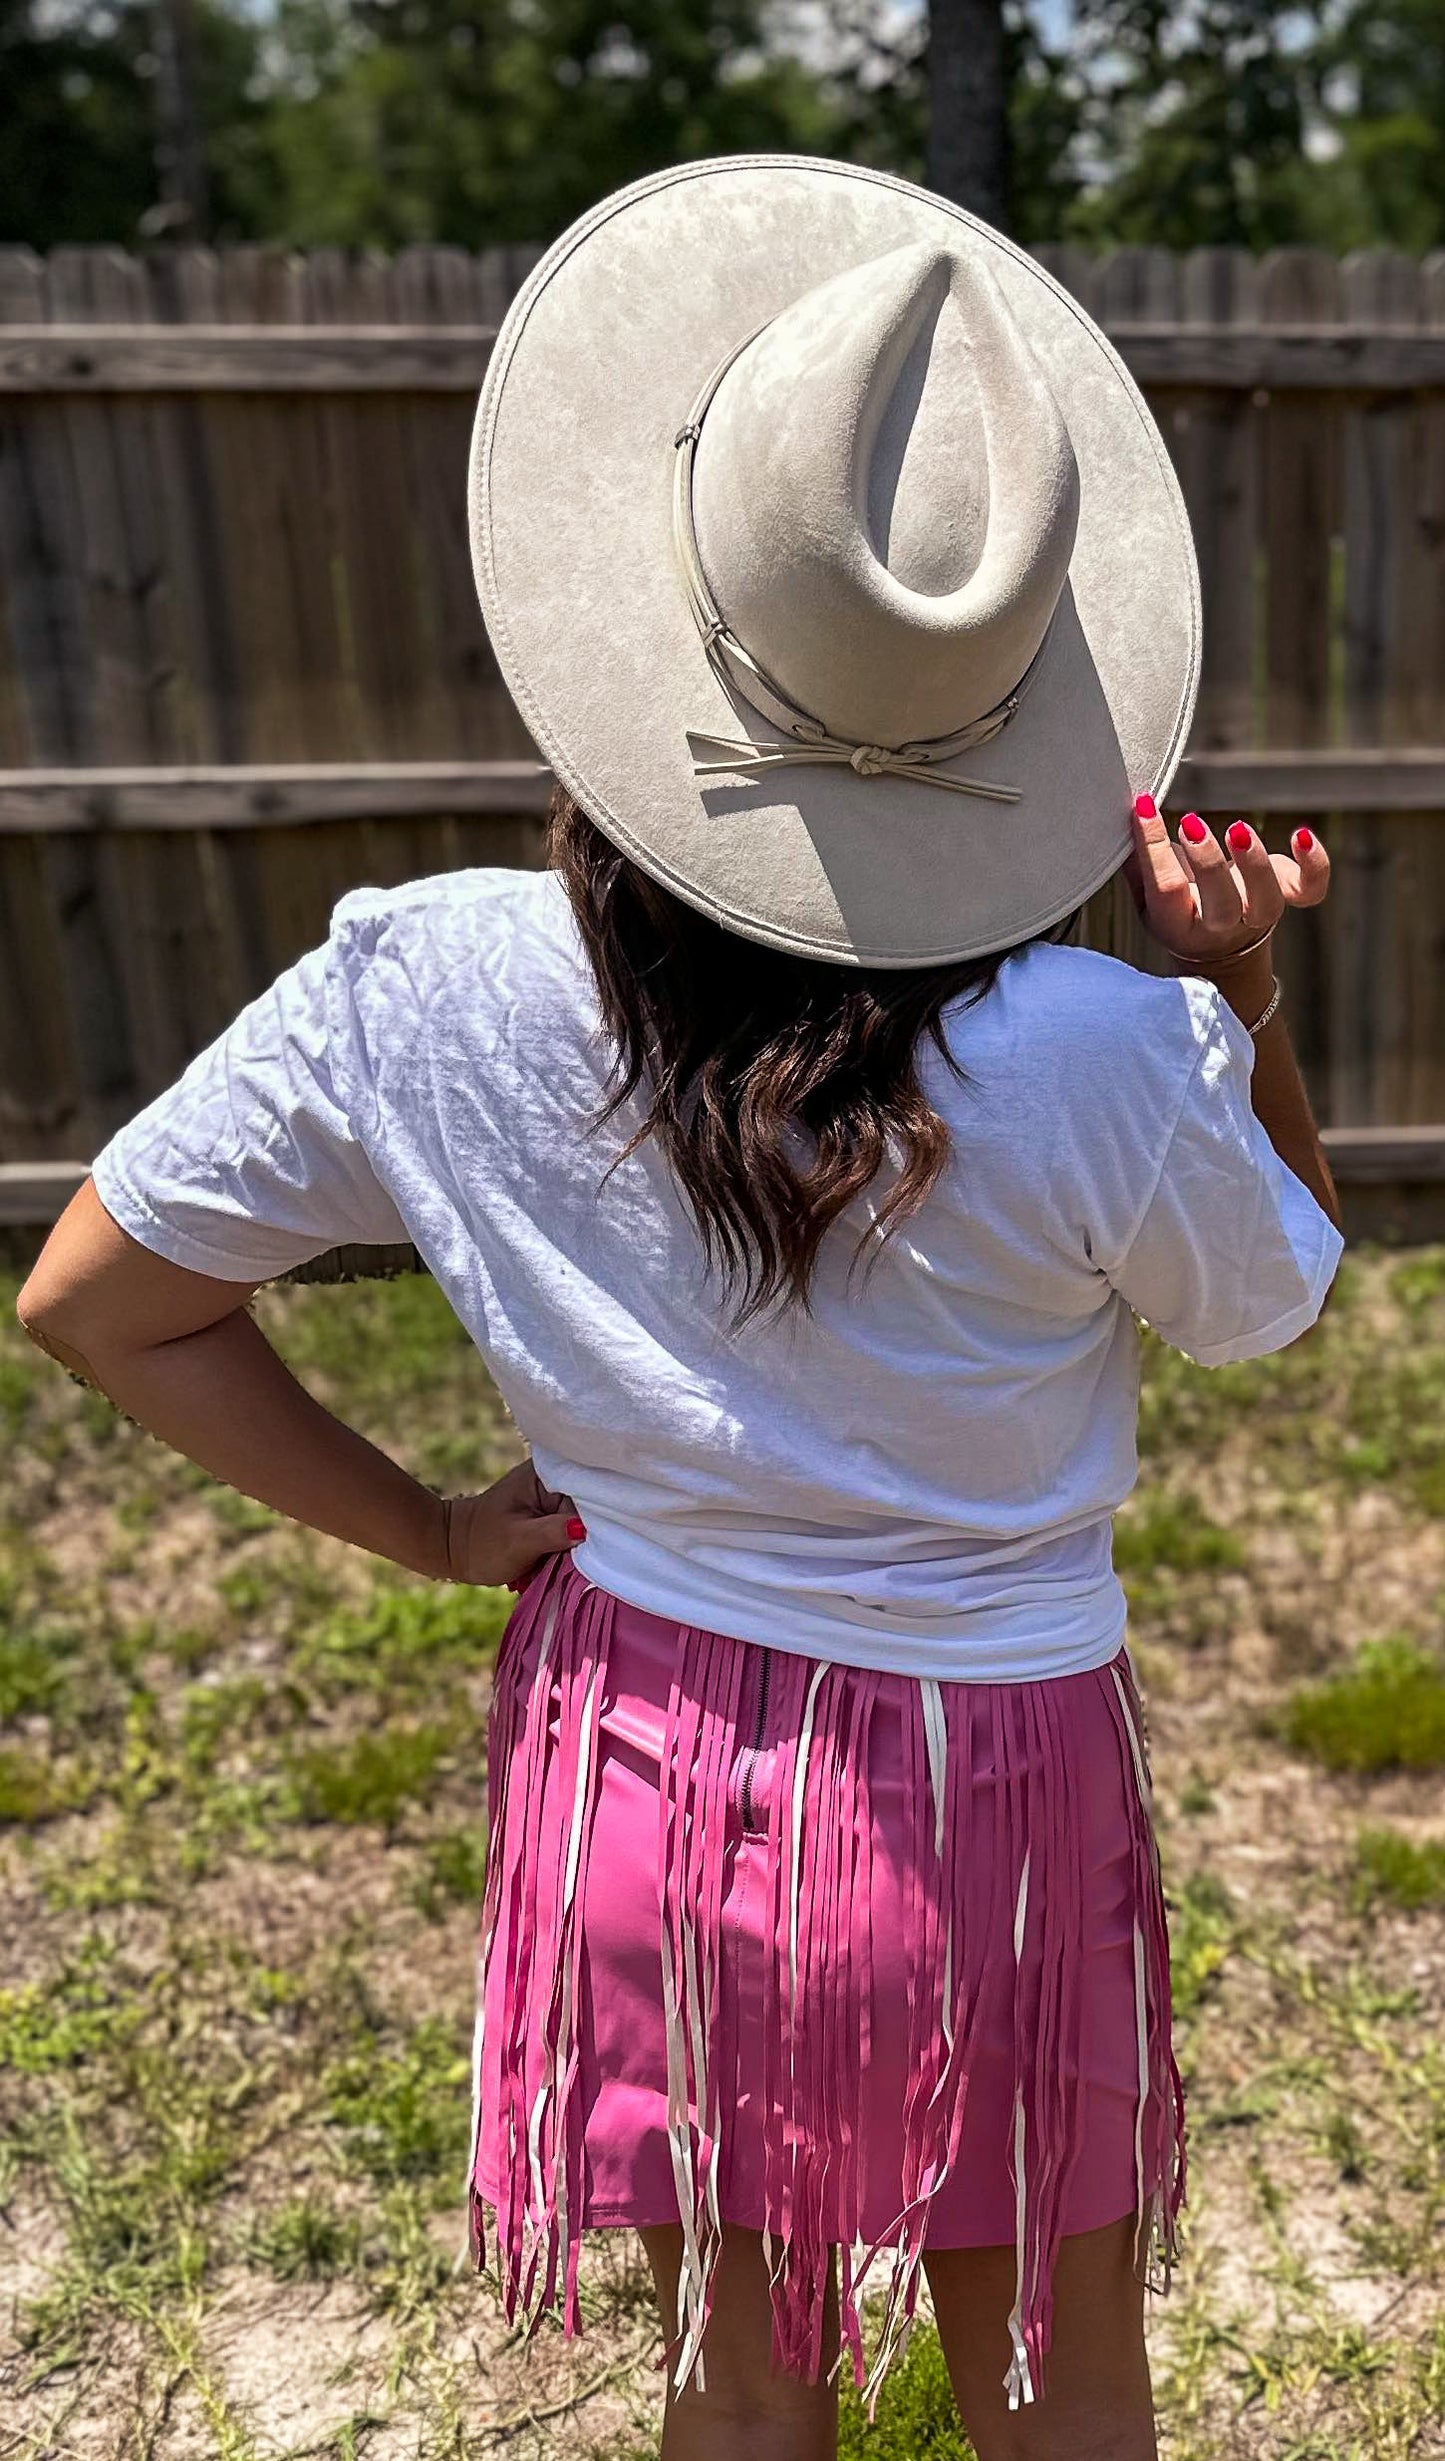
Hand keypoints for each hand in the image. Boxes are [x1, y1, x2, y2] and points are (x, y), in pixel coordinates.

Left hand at [439, 1458, 585, 1591]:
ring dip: (582, 1542)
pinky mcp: (554, 1511)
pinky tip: (567, 1557)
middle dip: (590, 1533)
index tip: (595, 1545)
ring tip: (569, 1559)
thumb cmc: (482, 1544)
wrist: (457, 1548)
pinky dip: (573, 1544)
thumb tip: (584, 1530)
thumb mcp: (518, 1541)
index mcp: (547, 1472)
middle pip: (592, 1507)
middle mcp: (556, 1477)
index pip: (589, 1494)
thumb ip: (552, 1533)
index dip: (596, 1521)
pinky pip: (577, 1526)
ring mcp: (556, 1494)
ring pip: (586, 1520)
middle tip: (578, 1557)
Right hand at [1122, 794, 1329, 967]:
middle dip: (1207, 862)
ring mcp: (1260, 913)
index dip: (1153, 847)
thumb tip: (1131, 813)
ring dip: (1254, 863)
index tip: (1144, 807)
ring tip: (1237, 830)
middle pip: (1221, 904)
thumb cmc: (1179, 911)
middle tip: (1189, 825)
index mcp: (1179, 927)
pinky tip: (1301, 835)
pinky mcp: (1288, 897)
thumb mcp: (1148, 897)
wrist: (1222, 952)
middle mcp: (1223, 927)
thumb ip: (1139, 863)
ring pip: (1266, 898)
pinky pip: (1312, 888)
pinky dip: (1314, 864)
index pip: (1167, 889)